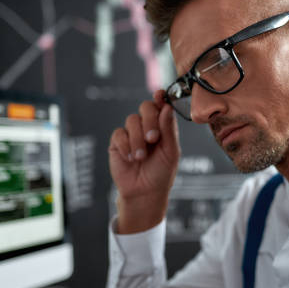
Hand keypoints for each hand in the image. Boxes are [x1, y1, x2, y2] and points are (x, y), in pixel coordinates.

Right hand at [108, 90, 179, 232]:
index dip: (160, 97)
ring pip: (132, 120)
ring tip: (141, 157)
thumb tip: (166, 107)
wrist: (144, 193)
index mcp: (163, 126)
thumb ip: (169, 130)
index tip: (160, 95)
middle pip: (145, 107)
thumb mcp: (171, 152)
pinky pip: (119, 134)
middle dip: (149, 121)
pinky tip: (131, 158)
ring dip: (137, 139)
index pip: (161, 106)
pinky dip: (125, 145)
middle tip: (152, 139)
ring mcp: (132, 133)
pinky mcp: (118, 142)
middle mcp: (147, 126)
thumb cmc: (161, 173)